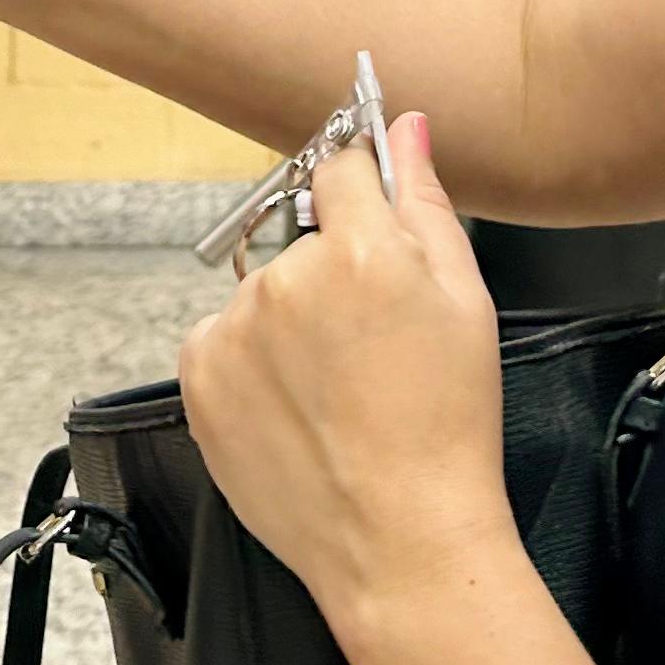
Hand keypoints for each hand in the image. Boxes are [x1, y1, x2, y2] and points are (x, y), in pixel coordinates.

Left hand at [176, 115, 512, 602]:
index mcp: (358, 249)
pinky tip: (295, 408)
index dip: (360, 196)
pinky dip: (249, 364)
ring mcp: (233, 327)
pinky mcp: (198, 373)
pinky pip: (222, 340)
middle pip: (302, 241)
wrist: (400, 539)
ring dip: (288, 324)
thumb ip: (426, 201)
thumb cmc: (448, 426)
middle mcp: (285, 278)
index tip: (368, 224)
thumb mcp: (465, 302)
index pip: (340, 171)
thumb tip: (407, 125)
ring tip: (335, 391)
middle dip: (331, 275)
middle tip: (370, 346)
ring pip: (262, 295)